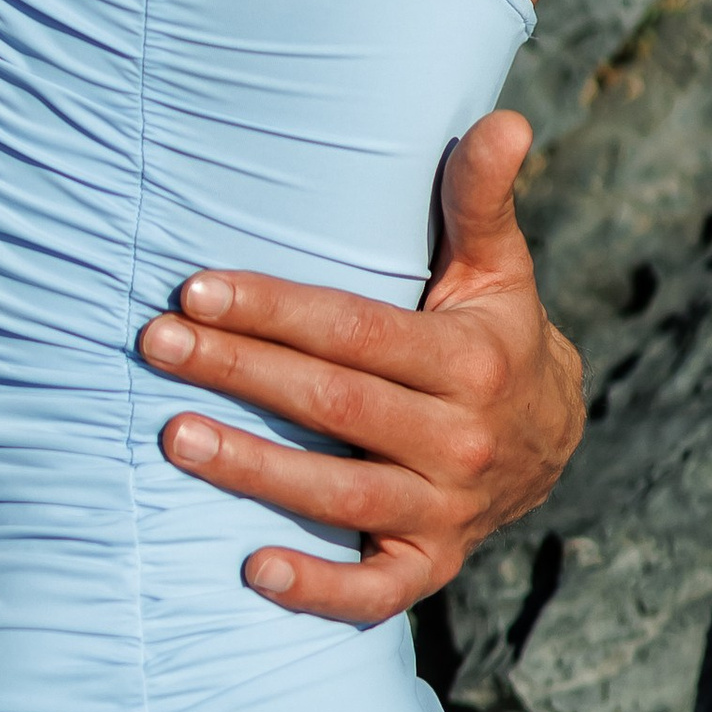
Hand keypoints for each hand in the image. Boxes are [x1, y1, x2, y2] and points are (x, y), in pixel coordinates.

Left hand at [137, 109, 584, 623]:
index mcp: (469, 360)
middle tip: (156, 343)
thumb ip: (480, 198)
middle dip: (240, 373)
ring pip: (342, 495)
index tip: (197, 288)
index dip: (275, 310)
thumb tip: (505, 119)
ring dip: (255, 470)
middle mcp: (462, 440)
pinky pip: (376, 592)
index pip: (356, 331)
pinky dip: (320, 589)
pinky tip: (252, 571)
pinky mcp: (432, 565)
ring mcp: (447, 510)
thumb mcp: (498, 266)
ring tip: (176, 437)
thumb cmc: (495, 330)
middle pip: (335, 405)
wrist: (554, 438)